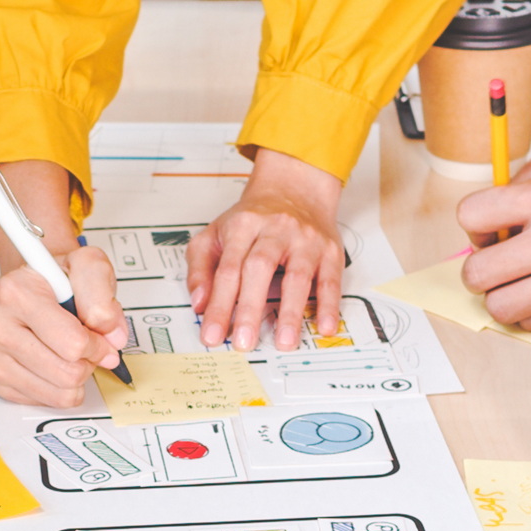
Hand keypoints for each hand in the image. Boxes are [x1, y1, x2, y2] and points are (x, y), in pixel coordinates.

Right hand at [0, 246, 128, 407]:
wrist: (34, 281)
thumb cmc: (59, 276)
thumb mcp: (91, 266)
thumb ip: (104, 296)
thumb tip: (112, 336)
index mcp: (16, 293)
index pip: (73, 343)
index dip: (98, 344)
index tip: (102, 335)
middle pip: (67, 373)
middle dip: (90, 362)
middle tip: (90, 344)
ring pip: (57, 392)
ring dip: (77, 377)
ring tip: (74, 352)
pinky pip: (42, 400)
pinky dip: (60, 387)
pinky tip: (57, 362)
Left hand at [188, 148, 343, 351]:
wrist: (295, 188)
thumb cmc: (254, 218)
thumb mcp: (216, 232)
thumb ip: (201, 266)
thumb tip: (199, 303)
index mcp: (244, 225)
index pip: (228, 269)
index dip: (219, 304)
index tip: (212, 335)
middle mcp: (276, 230)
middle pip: (261, 269)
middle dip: (251, 309)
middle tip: (244, 342)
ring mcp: (306, 240)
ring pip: (298, 276)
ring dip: (291, 311)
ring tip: (284, 342)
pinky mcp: (330, 250)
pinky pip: (330, 279)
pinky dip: (329, 304)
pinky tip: (324, 326)